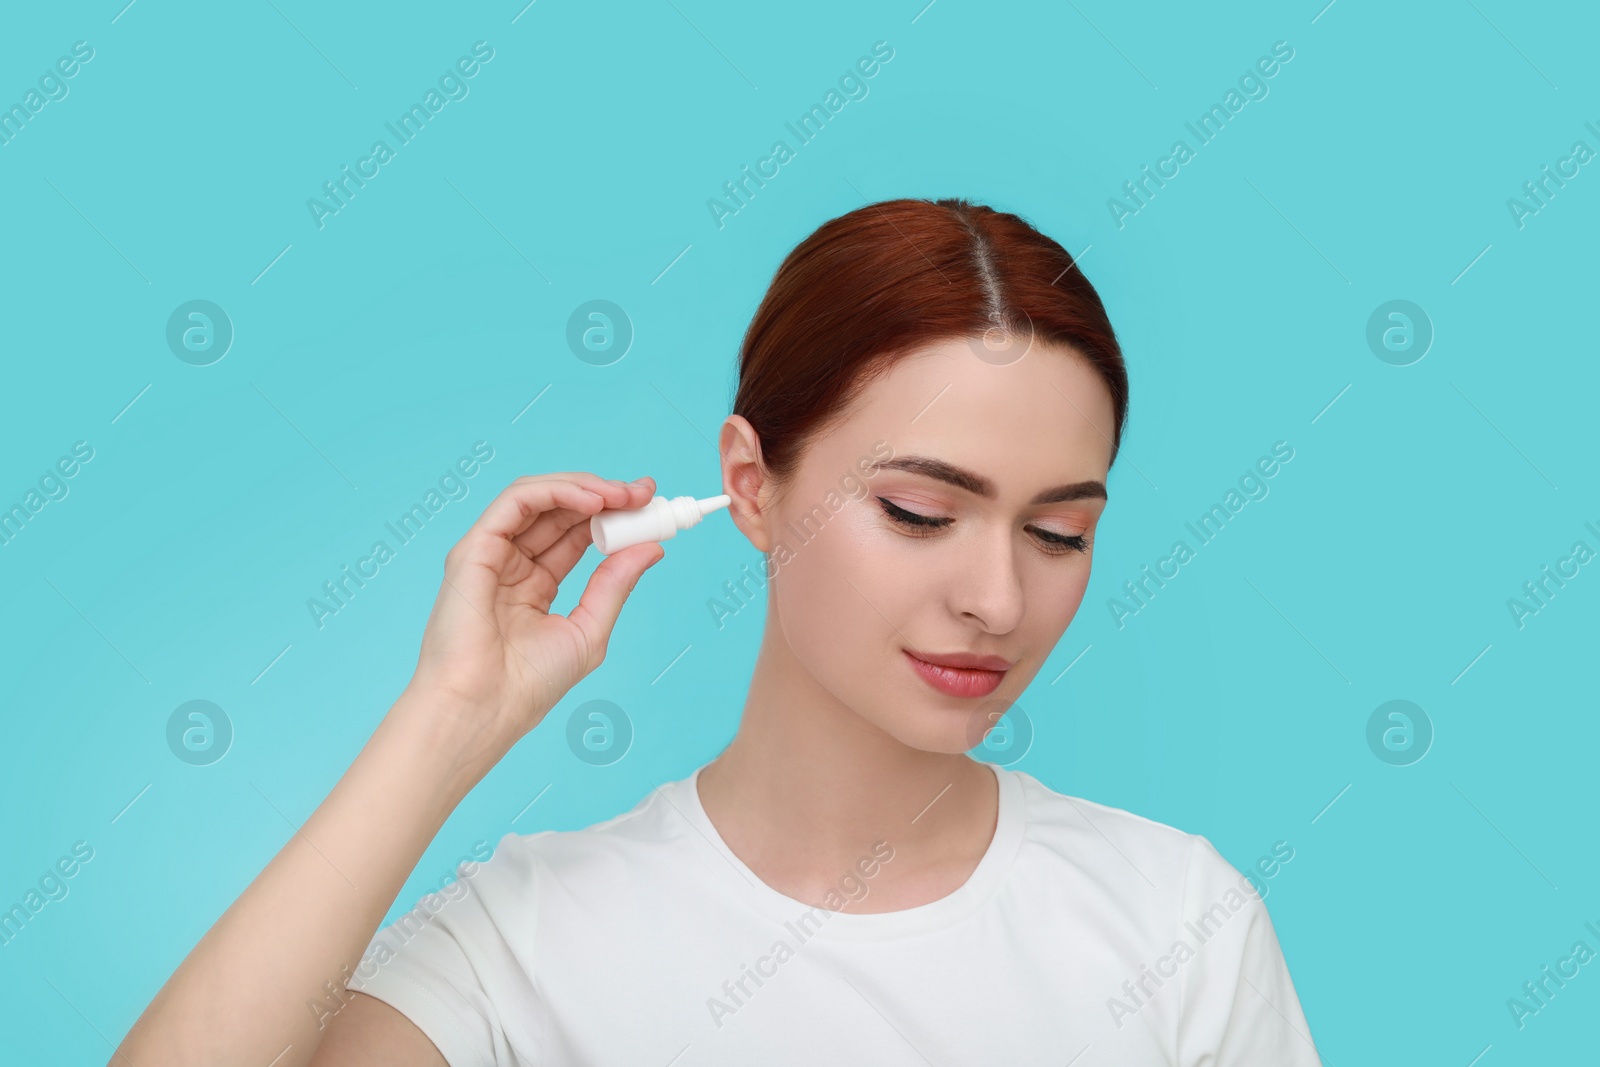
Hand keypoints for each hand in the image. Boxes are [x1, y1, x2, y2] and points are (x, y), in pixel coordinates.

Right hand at [400, 472, 664, 770]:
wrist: (486, 708)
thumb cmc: (528, 684)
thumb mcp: (589, 629)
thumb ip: (615, 584)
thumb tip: (652, 547)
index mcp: (535, 586)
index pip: (576, 535)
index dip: (612, 516)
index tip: (650, 505)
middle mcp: (511, 564)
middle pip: (561, 512)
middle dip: (606, 496)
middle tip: (645, 492)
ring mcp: (491, 554)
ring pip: (538, 498)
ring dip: (585, 488)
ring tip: (623, 494)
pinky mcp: (474, 548)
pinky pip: (515, 502)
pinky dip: (555, 491)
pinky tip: (591, 501)